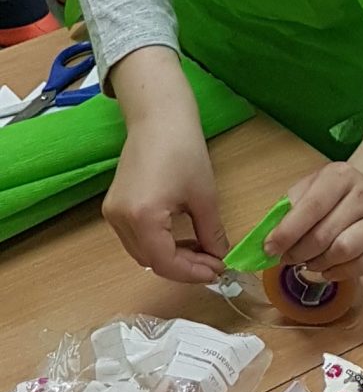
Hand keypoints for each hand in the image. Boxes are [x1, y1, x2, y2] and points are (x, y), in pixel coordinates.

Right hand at [104, 69, 229, 282]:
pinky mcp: (114, 207)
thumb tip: (220, 258)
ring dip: (170, 257)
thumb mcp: (204, 196)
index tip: (217, 271)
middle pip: (150, 261)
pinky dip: (158, 244)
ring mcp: (113, 214)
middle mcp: (120, 220)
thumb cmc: (183, 149)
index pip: (165, 263)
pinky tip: (181, 238)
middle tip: (213, 262)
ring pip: (141, 253)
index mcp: (142, 217)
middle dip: (183, 267)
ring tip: (201, 251)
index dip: (192, 273)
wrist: (158, 118)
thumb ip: (212, 233)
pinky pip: (135, 238)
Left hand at [264, 161, 362, 283]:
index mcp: (340, 176)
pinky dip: (339, 273)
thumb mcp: (306, 191)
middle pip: (324, 234)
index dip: (287, 232)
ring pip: (343, 251)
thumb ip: (286, 211)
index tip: (269, 249)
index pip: (311, 207)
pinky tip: (328, 269)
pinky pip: (362, 266)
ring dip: (318, 264)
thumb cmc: (329, 197)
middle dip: (298, 253)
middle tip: (287, 258)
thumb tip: (267, 238)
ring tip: (308, 263)